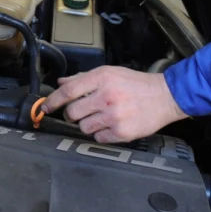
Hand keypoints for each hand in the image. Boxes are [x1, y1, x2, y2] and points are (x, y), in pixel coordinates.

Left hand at [44, 65, 187, 143]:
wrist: (164, 97)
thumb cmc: (136, 84)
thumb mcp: (110, 73)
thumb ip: (84, 78)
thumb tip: (61, 83)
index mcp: (102, 78)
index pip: (68, 91)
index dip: (53, 101)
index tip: (45, 107)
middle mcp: (106, 96)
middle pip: (72, 112)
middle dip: (72, 114)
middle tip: (81, 112)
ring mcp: (114, 116)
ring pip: (83, 127)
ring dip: (87, 124)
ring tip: (101, 117)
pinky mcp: (121, 132)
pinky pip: (98, 138)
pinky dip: (101, 133)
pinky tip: (111, 125)